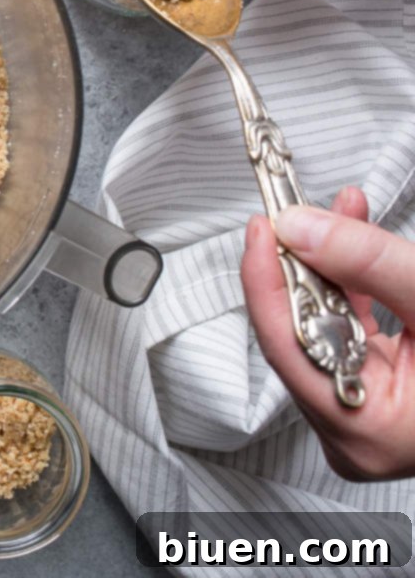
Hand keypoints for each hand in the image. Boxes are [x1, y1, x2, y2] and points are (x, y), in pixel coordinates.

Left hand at [241, 186, 414, 479]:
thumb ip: (370, 264)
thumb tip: (303, 228)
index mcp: (370, 432)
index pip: (290, 345)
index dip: (267, 280)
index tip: (263, 227)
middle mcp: (358, 434)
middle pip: (302, 334)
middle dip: (300, 263)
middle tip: (291, 210)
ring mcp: (367, 415)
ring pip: (324, 326)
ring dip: (328, 264)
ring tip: (332, 210)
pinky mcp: (380, 391)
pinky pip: (349, 328)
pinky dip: (351, 282)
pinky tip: (349, 234)